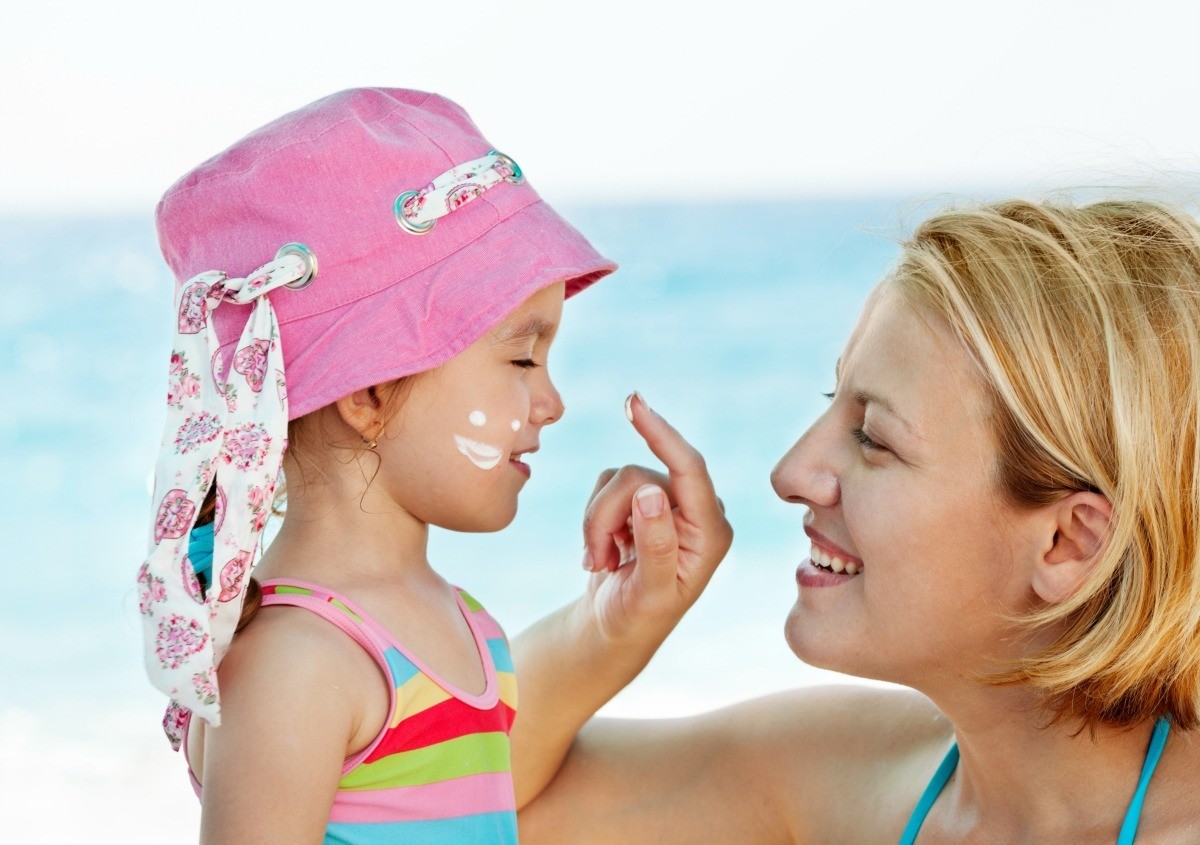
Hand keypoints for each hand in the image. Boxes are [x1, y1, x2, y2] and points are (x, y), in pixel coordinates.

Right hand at [580, 392, 733, 646]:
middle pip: (639, 477)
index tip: (635, 405)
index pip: (690, 470)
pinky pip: (606, 484)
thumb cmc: (637, 619)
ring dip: (596, 522)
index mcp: (712, 531)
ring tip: (599, 561)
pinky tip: (600, 551)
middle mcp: (697, 510)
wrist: (616, 629)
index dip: (662, 434)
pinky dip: (592, 518)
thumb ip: (655, 544)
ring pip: (618, 480)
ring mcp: (669, 503)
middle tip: (595, 559)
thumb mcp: (649, 592)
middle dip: (605, 516)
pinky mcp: (643, 499)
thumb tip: (651, 491)